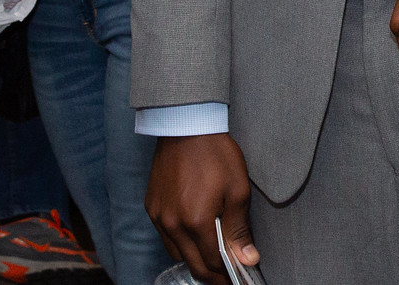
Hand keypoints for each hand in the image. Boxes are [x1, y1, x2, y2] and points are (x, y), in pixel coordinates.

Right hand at [146, 132, 255, 284]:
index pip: (211, 263)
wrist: (186, 128)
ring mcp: (158, 217)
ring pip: (176, 253)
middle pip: (192, 264)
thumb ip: (239, 229)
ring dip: (194, 260)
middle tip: (227, 276)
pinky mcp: (151, 208)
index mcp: (196, 222)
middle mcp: (172, 225)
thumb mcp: (238, 190)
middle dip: (210, 275)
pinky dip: (180, 244)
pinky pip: (166, 237)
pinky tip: (194, 239)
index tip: (238, 279)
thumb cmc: (217, 156)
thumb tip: (247, 259)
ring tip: (213, 260)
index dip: (226, 275)